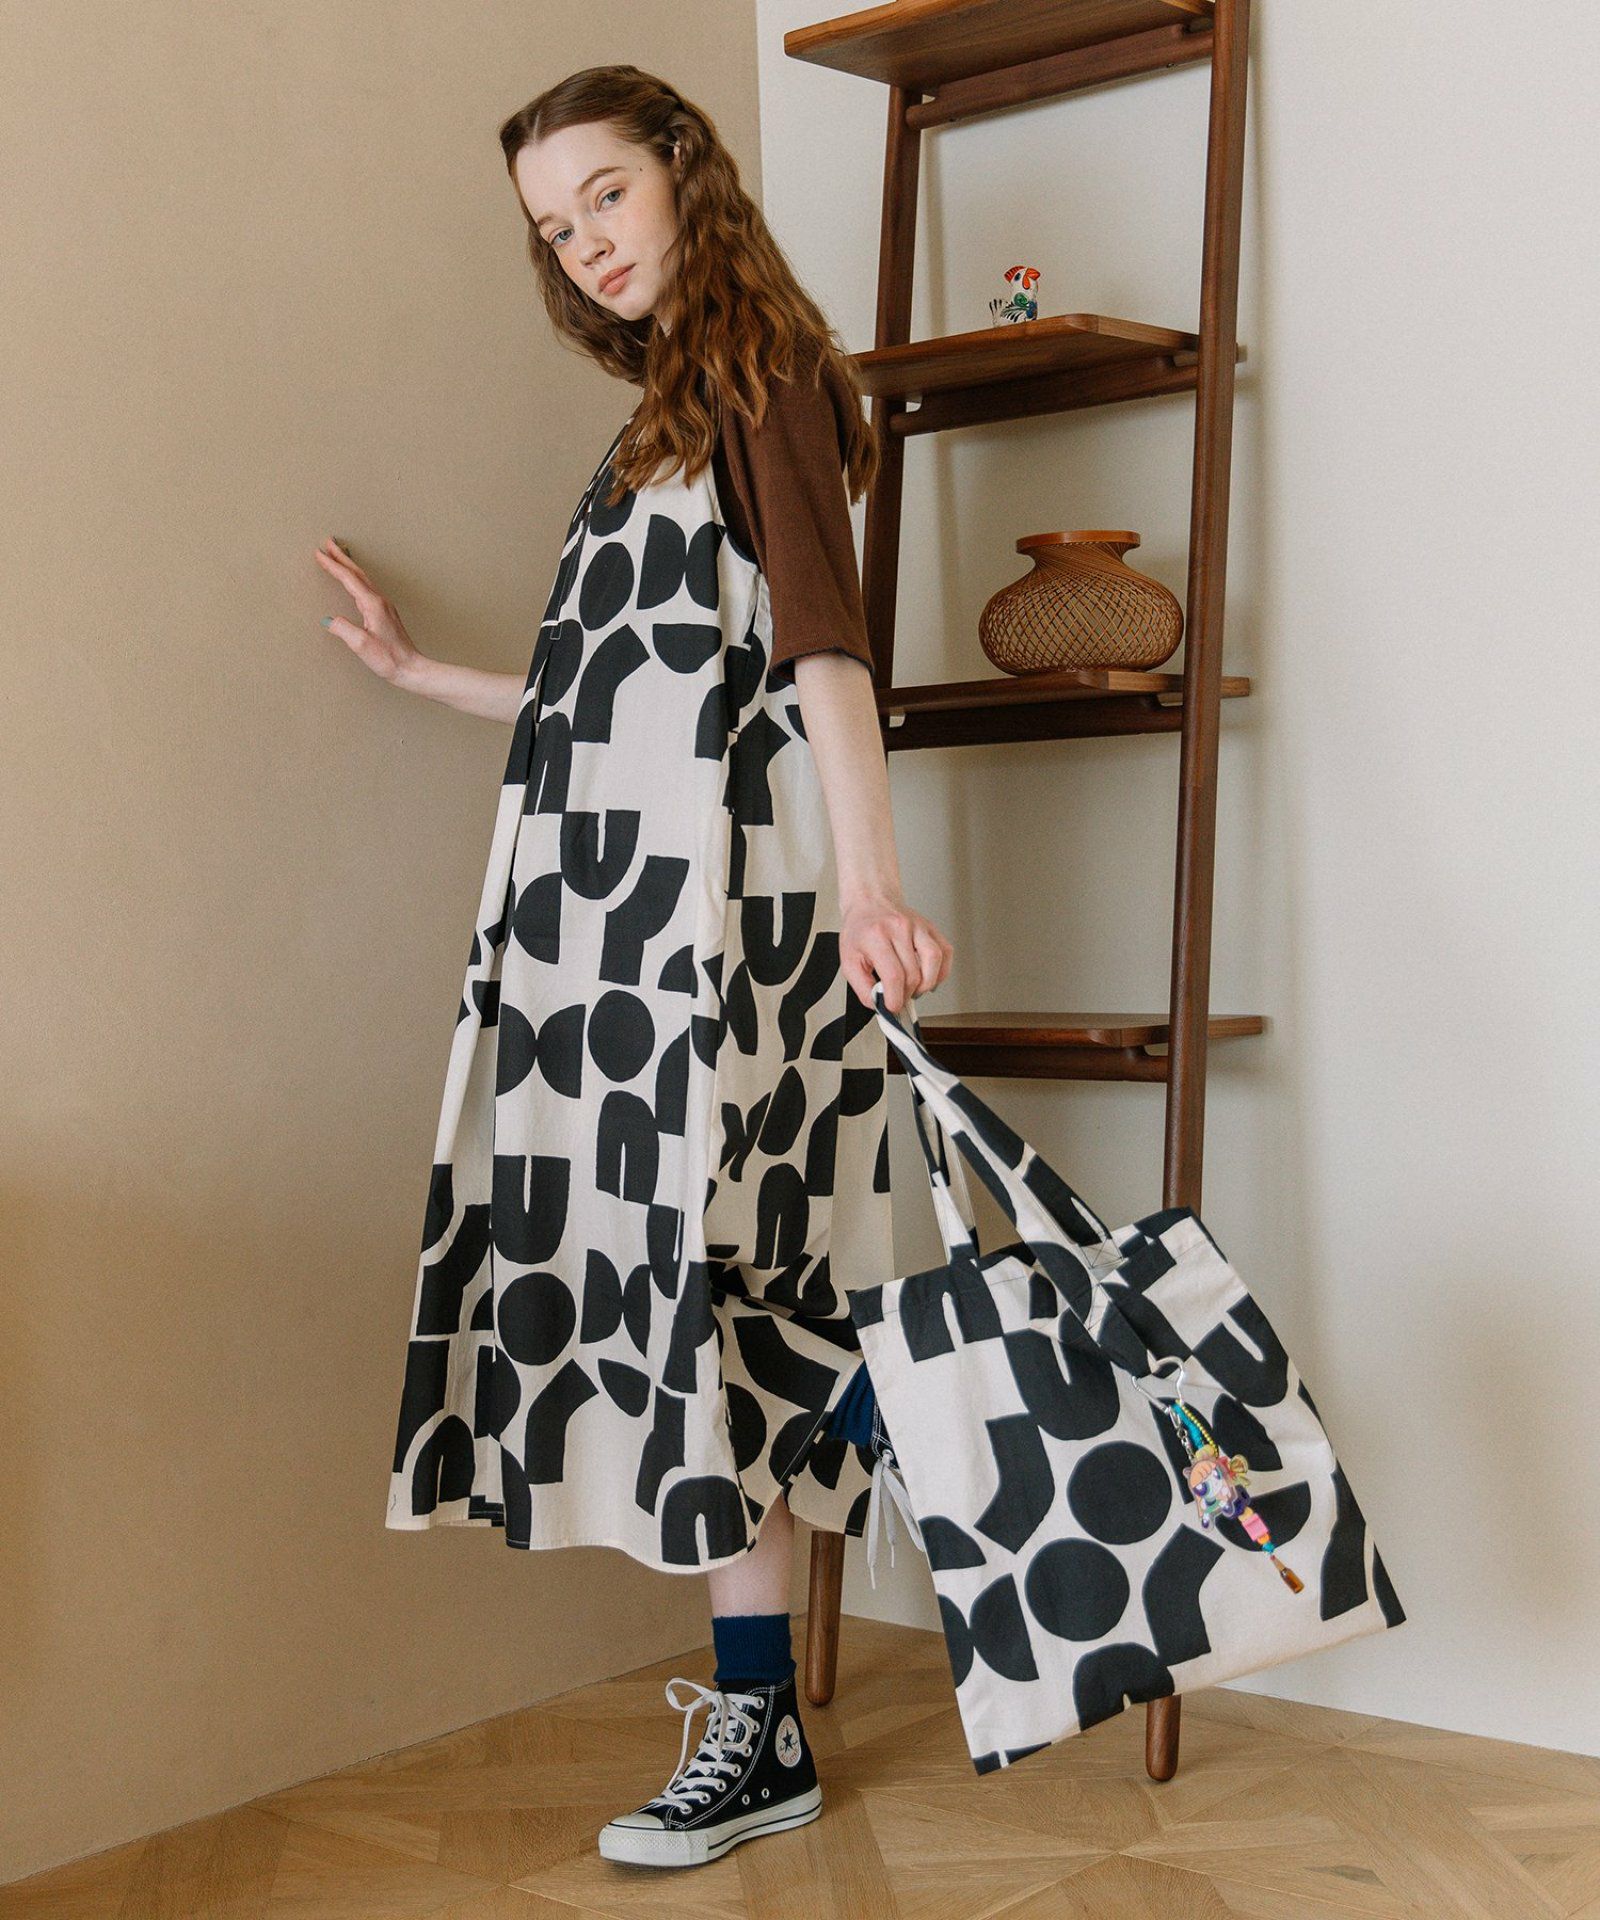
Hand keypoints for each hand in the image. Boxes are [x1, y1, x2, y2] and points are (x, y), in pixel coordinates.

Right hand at [313, 537, 424, 685]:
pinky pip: (367, 588)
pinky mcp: (385, 614)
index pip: (348, 579)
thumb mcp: (361, 645)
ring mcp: (384, 607)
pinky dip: (356, 579)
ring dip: (349, 565)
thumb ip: (343, 629)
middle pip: (357, 573)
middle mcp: (380, 601)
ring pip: (363, 579)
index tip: (319, 553)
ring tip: (338, 556)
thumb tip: (328, 620)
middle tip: (328, 542)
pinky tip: (354, 582)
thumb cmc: (389, 659)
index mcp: (372, 604)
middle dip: (341, 557)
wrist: (411, 669)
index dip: (332, 565)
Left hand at [839, 893, 952, 1014]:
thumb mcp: (848, 959)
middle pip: (914, 973)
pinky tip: (929, 977)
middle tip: (899, 998)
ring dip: (927, 984)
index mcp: (876, 935)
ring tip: (915, 989)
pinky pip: (945, 952)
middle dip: (907, 995)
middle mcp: (900, 928)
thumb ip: (861, 986)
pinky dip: (941, 971)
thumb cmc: (860, 929)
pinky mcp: (930, 927)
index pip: (894, 975)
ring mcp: (918, 926)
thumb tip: (877, 1005)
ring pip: (934, 961)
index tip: (892, 1007)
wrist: (871, 901)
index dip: (896, 998)